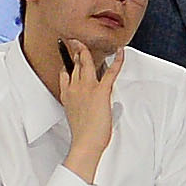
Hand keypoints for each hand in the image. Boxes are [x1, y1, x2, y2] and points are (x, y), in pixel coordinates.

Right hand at [45, 33, 122, 172]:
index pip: (65, 74)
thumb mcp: (74, 117)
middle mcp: (74, 87)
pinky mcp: (101, 91)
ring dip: (86, 51)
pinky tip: (121, 52)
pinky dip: (118, 60)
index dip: (68, 65)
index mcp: (67, 95)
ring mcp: (87, 87)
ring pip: (87, 62)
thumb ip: (79, 106)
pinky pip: (111, 71)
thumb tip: (87, 104)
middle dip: (76, 51)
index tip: (69, 61)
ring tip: (87, 43)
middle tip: (76, 43)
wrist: (85, 142)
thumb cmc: (82, 133)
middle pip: (75, 64)